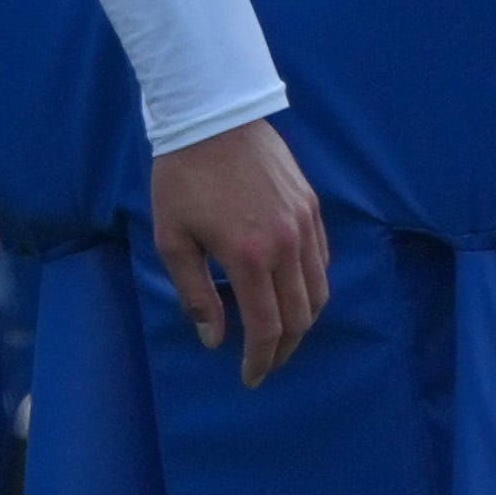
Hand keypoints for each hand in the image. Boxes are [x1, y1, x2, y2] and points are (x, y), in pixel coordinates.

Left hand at [150, 114, 326, 387]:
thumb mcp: (173, 240)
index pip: (267, 328)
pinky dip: (311, 286)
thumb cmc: (182, 179)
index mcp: (250, 256)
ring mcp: (305, 223)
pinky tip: (290, 293)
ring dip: (302, 321)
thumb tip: (215, 338)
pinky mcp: (312, 206)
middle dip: (284, 349)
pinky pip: (322, 260)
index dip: (261, 360)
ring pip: (319, 291)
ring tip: (280, 335)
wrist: (213, 116)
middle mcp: (287, 244)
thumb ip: (195, 294)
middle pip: (301, 317)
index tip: (250, 377)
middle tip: (266, 364)